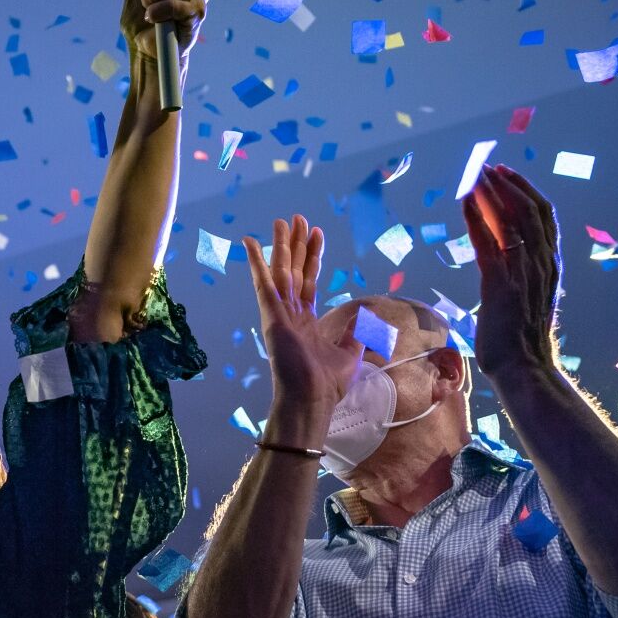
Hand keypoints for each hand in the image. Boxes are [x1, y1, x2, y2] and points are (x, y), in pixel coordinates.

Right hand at [244, 215, 361, 419]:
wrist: (312, 399)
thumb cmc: (328, 383)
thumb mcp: (351, 351)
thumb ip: (356, 331)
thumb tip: (367, 316)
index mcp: (306, 321)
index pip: (309, 280)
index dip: (313, 256)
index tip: (315, 233)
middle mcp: (290, 313)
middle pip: (294, 270)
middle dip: (296, 243)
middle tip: (296, 218)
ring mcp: (279, 313)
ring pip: (280, 270)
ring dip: (280, 244)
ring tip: (281, 220)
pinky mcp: (271, 315)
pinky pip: (263, 282)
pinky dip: (255, 261)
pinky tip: (250, 242)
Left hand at [462, 164, 560, 378]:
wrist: (524, 368)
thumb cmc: (521, 340)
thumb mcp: (528, 301)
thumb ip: (524, 280)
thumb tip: (506, 269)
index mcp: (550, 266)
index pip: (544, 217)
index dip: (526, 192)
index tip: (508, 176)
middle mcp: (541, 264)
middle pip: (531, 210)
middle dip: (510, 185)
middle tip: (490, 168)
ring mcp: (523, 273)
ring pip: (512, 220)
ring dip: (492, 194)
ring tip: (476, 176)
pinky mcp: (500, 285)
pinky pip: (488, 242)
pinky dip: (476, 218)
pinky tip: (464, 202)